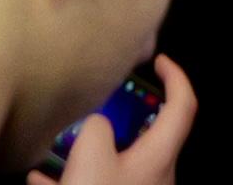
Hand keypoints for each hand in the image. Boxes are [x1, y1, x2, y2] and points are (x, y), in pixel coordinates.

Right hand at [63, 55, 195, 184]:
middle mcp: (158, 175)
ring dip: (98, 146)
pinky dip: (83, 172)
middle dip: (130, 112)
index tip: (160, 60)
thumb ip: (97, 126)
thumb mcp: (91, 152)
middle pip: (153, 132)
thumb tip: (97, 123)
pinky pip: (105, 180)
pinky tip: (50, 175)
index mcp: (159, 156)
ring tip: (68, 139)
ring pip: (123, 158)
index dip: (175, 76)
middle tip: (108, 98)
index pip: (183, 106)